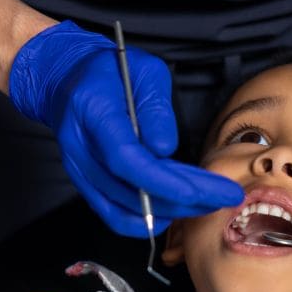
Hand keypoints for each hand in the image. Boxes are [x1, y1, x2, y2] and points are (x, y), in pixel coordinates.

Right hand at [9, 21, 243, 235]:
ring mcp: (79, 171)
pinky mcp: (86, 185)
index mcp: (93, 112)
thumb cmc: (110, 71)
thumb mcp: (144, 70)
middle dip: (184, 199)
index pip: (128, 159)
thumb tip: (165, 148)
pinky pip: (114, 216)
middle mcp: (80, 148)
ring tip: (209, 202)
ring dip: (172, 210)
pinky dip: (147, 221)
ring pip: (126, 209)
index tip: (204, 191)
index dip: (166, 182)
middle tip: (225, 196)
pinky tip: (176, 213)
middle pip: (132, 189)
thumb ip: (155, 108)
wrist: (66, 79)